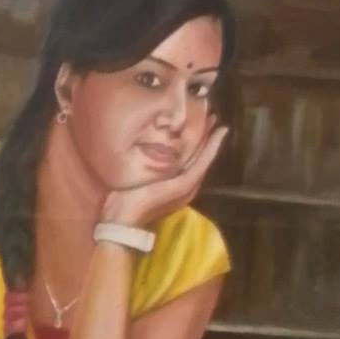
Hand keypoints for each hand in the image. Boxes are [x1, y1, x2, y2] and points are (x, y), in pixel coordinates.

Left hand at [99, 119, 229, 233]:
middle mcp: (185, 188)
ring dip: (213, 140)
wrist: (120, 219)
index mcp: (174, 188)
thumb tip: (142, 151)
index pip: (190, 162)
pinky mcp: (184, 185)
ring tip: (219, 124)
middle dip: (207, 139)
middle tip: (213, 119)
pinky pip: (202, 163)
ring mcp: (186, 187)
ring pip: (204, 159)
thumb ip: (146, 169)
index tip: (199, 126)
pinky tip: (218, 134)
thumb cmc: (121, 201)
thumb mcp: (137, 180)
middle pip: (199, 159)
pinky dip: (211, 148)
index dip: (196, 144)